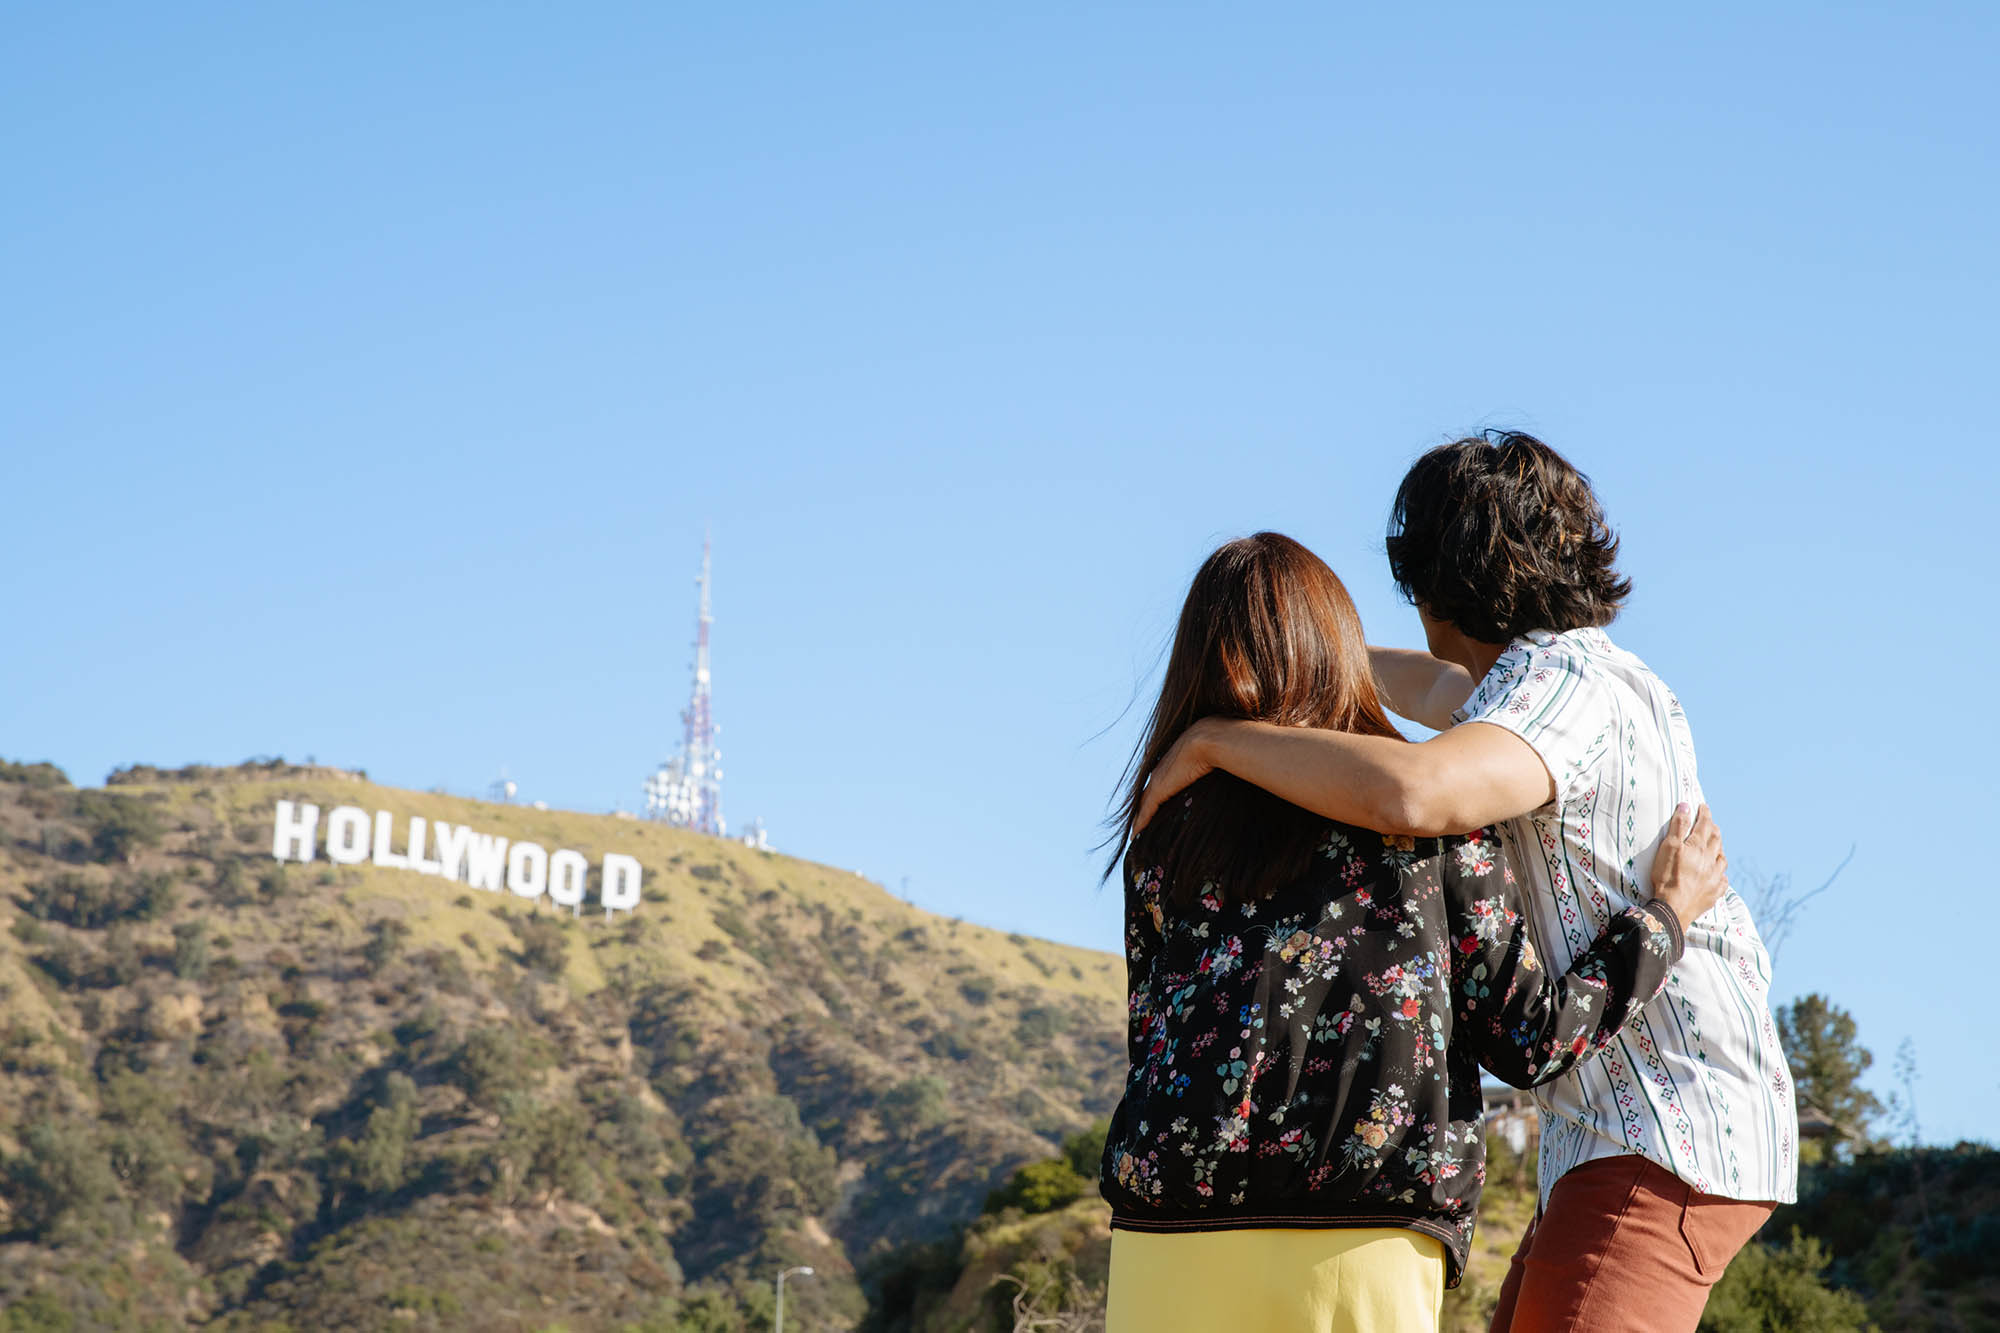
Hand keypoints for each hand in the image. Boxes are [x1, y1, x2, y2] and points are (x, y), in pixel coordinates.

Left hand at [1133, 718, 1225, 832]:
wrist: (1212, 738)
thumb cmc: (1220, 745)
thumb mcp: (1217, 758)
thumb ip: (1221, 767)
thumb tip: (1238, 775)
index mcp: (1174, 763)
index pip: (1161, 783)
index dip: (1156, 796)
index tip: (1155, 808)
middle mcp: (1162, 770)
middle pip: (1147, 794)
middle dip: (1143, 808)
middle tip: (1141, 824)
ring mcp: (1159, 780)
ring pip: (1143, 804)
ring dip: (1140, 818)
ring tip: (1138, 833)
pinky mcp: (1158, 789)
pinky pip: (1145, 811)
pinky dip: (1140, 823)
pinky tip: (1136, 836)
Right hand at [1648, 803, 1727, 930]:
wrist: (1673, 907)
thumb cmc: (1667, 876)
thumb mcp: (1668, 847)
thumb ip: (1678, 826)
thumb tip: (1686, 806)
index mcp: (1698, 847)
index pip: (1704, 825)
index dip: (1704, 814)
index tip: (1703, 807)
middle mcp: (1711, 860)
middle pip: (1716, 840)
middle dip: (1713, 829)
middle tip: (1710, 824)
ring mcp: (1715, 877)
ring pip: (1722, 859)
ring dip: (1719, 849)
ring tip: (1716, 846)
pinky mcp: (1714, 892)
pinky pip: (1723, 879)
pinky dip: (1721, 873)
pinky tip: (1718, 873)